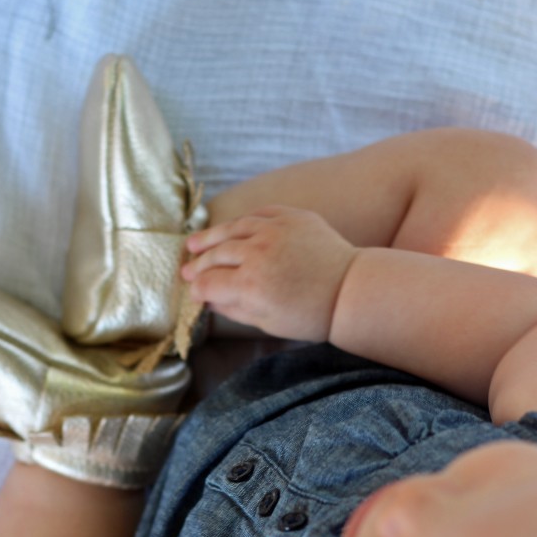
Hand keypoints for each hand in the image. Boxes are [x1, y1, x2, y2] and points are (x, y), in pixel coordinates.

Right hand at [183, 205, 355, 340]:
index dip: (196, 289)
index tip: (192, 292)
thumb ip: (233, 310)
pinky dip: (241, 222)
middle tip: (186, 270)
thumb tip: (207, 301)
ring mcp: (274, 230)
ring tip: (194, 243)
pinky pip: (258, 214)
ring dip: (210, 237)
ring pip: (231, 229)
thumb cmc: (309, 315)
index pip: (208, 284)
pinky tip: (231, 229)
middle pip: (215, 255)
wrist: (349, 290)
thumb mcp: (267, 322)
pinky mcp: (292, 216)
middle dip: (197, 265)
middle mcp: (257, 254)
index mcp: (249, 285)